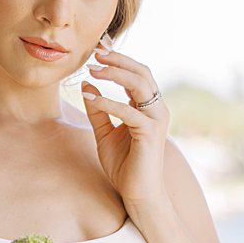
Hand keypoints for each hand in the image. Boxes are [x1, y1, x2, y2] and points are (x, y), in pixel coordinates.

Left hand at [80, 47, 169, 207]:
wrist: (137, 193)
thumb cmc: (124, 165)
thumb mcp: (104, 132)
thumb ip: (97, 109)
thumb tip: (86, 85)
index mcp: (147, 107)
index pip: (136, 74)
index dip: (118, 60)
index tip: (98, 49)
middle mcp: (156, 109)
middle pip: (141, 73)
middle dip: (118, 60)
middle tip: (95, 53)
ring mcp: (156, 119)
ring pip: (139, 84)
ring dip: (115, 74)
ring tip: (92, 69)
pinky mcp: (150, 133)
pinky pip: (129, 111)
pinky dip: (109, 102)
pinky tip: (91, 98)